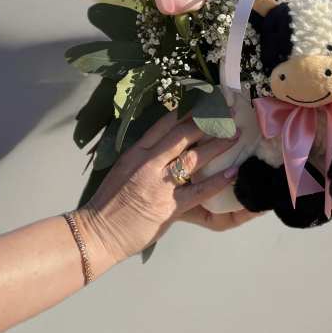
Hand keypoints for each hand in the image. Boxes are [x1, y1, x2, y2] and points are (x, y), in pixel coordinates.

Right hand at [76, 113, 256, 273]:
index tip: (205, 99)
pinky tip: (233, 172)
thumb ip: (145, 154)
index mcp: (136, 152)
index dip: (187, 110)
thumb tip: (167, 140)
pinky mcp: (168, 207)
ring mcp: (158, 184)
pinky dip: (217, 181)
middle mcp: (147, 163)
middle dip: (207, 122)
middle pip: (182, 135)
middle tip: (227, 112)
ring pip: (193, 158)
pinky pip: (199, 191)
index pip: (164, 124)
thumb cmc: (111, 202)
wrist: (97, 233)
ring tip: (234, 135)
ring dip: (217, 145)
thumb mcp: (124, 168)